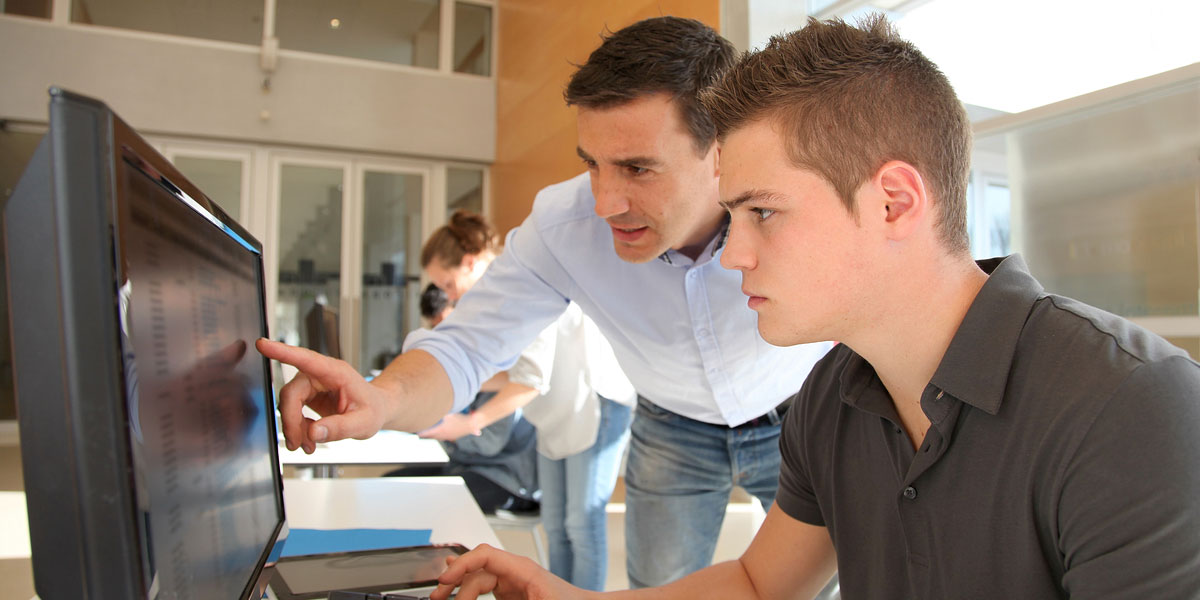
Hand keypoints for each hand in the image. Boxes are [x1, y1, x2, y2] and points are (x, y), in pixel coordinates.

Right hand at [256, 338, 390, 452]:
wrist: (376, 410)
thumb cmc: (373, 410)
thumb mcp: (364, 423)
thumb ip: (340, 428)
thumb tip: (313, 433)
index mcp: (335, 372)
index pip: (305, 359)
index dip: (282, 352)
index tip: (263, 344)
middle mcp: (320, 374)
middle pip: (291, 393)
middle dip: (291, 421)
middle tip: (297, 443)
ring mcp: (312, 384)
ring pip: (289, 404)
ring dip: (294, 428)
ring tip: (307, 446)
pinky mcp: (307, 395)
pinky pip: (292, 411)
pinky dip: (297, 428)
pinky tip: (308, 441)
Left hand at [419, 411, 481, 440]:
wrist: (471, 424)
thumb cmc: (460, 418)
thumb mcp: (448, 413)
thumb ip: (440, 411)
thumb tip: (434, 407)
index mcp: (441, 430)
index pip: (428, 433)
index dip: (422, 432)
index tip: (417, 432)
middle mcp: (444, 435)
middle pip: (432, 437)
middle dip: (426, 435)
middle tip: (420, 434)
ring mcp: (449, 437)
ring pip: (438, 438)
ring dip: (433, 436)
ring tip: (428, 434)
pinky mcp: (453, 437)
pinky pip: (444, 438)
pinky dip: (439, 436)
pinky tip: (440, 433)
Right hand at [430, 544, 583, 599]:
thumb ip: (504, 597)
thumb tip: (471, 598)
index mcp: (523, 569)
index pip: (484, 555)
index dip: (461, 565)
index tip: (445, 579)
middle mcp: (516, 572)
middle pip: (477, 569)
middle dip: (455, 580)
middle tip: (438, 596)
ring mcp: (513, 582)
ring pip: (478, 579)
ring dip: (459, 588)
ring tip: (441, 596)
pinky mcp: (512, 594)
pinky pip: (486, 588)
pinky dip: (469, 591)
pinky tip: (456, 590)